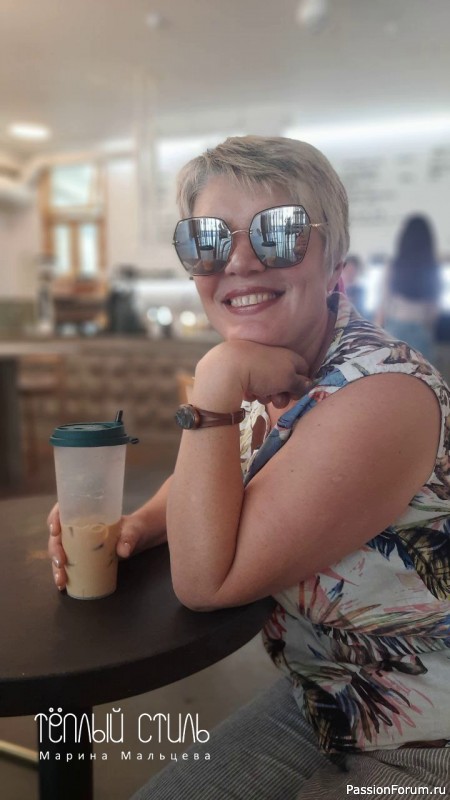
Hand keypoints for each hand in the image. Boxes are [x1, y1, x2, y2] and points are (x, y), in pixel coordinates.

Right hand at [47, 504, 154, 591]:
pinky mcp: (83, 556)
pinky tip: (63, 585)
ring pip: (60, 551)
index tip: (55, 530)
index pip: (64, 509)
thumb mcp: (134, 529)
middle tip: (61, 562)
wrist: (140, 538)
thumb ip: (129, 537)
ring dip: (56, 566)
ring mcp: (79, 542)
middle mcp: (78, 527)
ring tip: (61, 580)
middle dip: (55, 549)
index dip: (54, 518)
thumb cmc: (135, 528)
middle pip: (58, 535)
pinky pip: (68, 563)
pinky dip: (63, 573)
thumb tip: (123, 550)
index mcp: (87, 513)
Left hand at [194, 340, 310, 409]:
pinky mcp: (244, 370)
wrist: (229, 368)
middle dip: (282, 394)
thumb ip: (301, 384)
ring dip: (268, 395)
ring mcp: (259, 363)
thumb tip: (309, 384)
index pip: (304, 371)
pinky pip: (254, 385)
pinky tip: (248, 392)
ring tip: (260, 396)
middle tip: (276, 401)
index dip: (301, 385)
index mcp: (289, 356)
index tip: (295, 395)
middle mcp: (275, 357)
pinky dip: (254, 391)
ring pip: (270, 386)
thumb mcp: (288, 379)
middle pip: (286, 381)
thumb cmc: (264, 372)